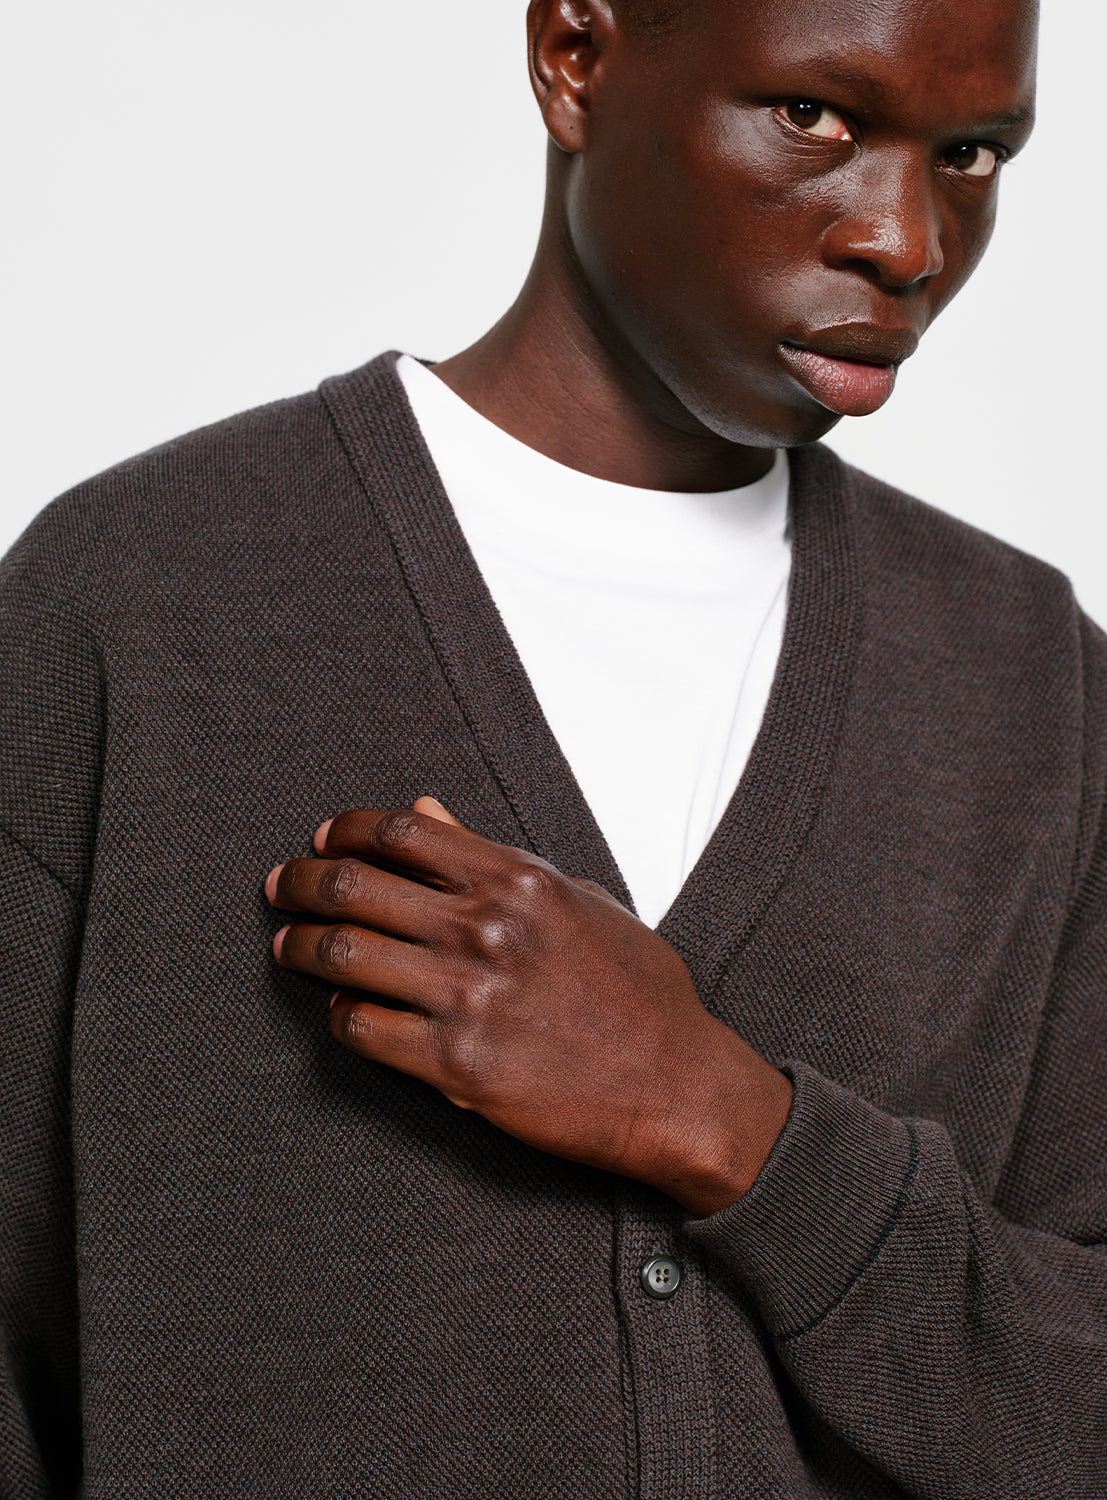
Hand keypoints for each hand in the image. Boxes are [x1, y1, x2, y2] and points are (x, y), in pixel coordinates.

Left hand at [266, 799, 791, 1215]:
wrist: (677, 1087)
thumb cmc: (638, 992)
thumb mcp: (579, 902)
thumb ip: (496, 857)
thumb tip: (427, 812)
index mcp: (519, 880)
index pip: (401, 832)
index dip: (345, 830)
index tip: (322, 839)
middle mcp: (486, 930)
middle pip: (354, 887)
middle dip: (300, 882)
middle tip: (279, 888)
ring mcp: (468, 998)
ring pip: (343, 956)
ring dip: (300, 947)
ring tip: (286, 946)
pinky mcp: (456, 1067)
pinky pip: (361, 1030)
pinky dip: (338, 1016)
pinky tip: (341, 1011)